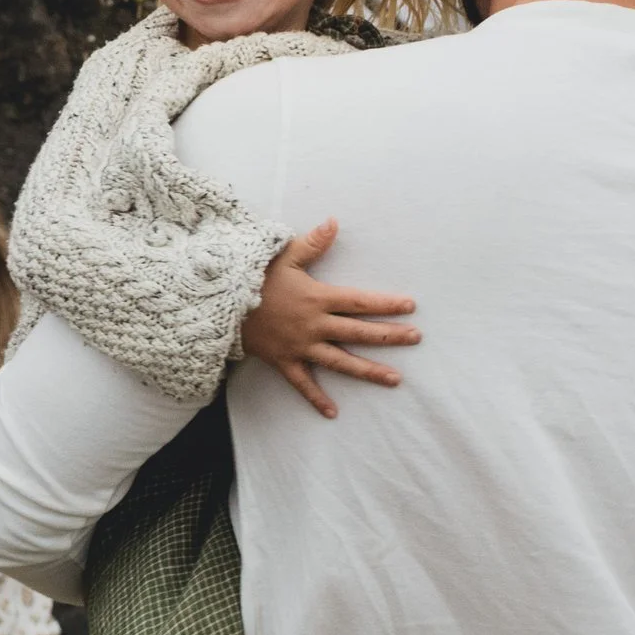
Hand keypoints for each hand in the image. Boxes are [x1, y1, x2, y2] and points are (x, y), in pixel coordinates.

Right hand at [241, 219, 420, 418]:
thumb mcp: (282, 256)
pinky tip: (333, 412)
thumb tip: (334, 223)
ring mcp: (300, 346)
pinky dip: (316, 398)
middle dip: (390, 336)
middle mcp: (314, 324)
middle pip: (359, 332)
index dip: (386, 304)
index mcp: (317, 297)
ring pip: (340, 361)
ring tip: (395, 379)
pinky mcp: (284, 361)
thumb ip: (312, 243)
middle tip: (416, 338)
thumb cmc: (252, 277)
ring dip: (369, 371)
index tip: (411, 306)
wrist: (219, 303)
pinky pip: (302, 383)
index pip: (360, 301)